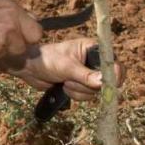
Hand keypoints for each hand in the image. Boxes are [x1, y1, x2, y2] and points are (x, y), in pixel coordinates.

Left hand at [0, 38, 125, 100]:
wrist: (30, 68)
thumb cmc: (47, 60)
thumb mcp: (67, 67)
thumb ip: (85, 75)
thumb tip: (103, 82)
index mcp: (92, 49)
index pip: (113, 62)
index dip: (115, 74)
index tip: (109, 83)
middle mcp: (93, 61)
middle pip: (106, 81)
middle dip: (87, 84)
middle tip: (71, 79)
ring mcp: (87, 74)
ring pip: (95, 91)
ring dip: (79, 90)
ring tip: (64, 81)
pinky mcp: (81, 85)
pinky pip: (86, 96)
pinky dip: (75, 94)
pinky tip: (63, 87)